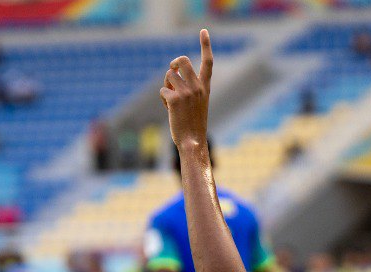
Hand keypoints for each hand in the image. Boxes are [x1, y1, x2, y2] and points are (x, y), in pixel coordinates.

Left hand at [160, 29, 212, 151]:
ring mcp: (186, 93)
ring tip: (171, 99)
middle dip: (174, 64)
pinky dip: (163, 98)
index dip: (205, 45)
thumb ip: (190, 87)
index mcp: (205, 88)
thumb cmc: (194, 125)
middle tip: (172, 73)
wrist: (194, 142)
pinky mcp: (174, 100)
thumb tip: (172, 74)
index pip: (208, 62)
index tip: (203, 31)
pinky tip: (168, 109)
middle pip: (182, 60)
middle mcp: (197, 87)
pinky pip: (163, 90)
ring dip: (166, 85)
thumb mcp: (198, 103)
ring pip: (169, 75)